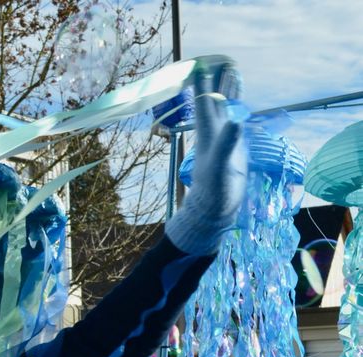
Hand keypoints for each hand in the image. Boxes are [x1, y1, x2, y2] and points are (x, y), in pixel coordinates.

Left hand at [165, 64, 247, 255]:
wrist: (214, 211)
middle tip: (221, 60)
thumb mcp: (219, 166)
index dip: (202, 84)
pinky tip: (241, 108)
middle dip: (218, 81)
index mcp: (208, 134)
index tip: (199, 64)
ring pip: (226, 111)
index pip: (203, 102)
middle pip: (215, 101)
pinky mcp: (234, 150)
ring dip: (229, 93)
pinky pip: (236, 124)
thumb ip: (226, 144)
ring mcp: (224, 142)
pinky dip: (239, 111)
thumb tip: (235, 121)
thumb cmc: (214, 190)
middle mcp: (214, 134)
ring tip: (232, 73)